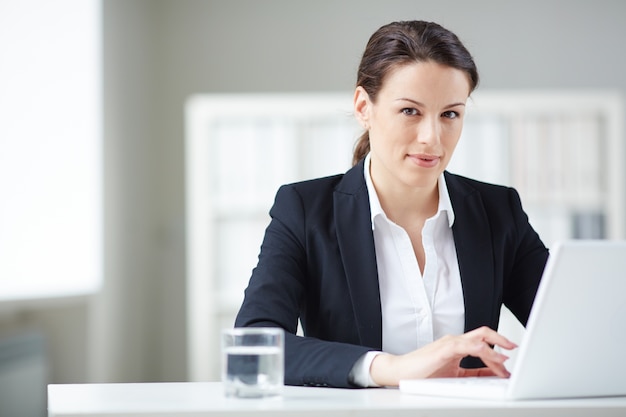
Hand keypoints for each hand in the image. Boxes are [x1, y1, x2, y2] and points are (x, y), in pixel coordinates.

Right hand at [369, 326, 516, 385]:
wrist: (400, 372)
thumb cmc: (421, 373)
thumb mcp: (454, 375)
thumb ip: (473, 373)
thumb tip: (492, 375)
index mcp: (457, 346)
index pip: (481, 341)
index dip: (498, 347)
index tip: (510, 355)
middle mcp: (455, 341)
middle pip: (483, 334)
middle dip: (501, 340)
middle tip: (513, 348)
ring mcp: (450, 343)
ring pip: (479, 340)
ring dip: (495, 352)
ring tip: (504, 364)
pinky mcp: (445, 349)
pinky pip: (468, 346)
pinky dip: (482, 351)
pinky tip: (490, 358)